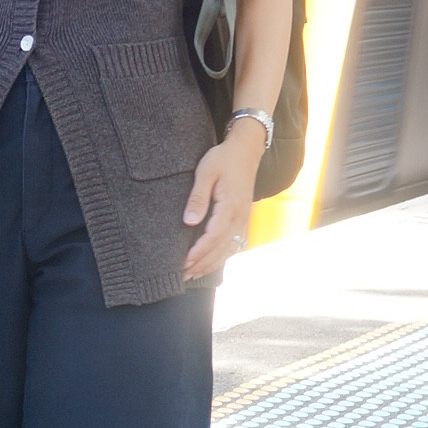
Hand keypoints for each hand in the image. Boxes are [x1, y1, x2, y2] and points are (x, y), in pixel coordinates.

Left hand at [181, 122, 262, 279]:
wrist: (246, 151)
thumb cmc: (223, 159)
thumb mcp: (206, 172)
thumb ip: (197, 198)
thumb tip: (189, 221)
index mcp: (230, 207)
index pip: (213, 237)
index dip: (198, 253)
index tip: (184, 263)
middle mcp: (239, 218)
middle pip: (220, 249)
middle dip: (201, 264)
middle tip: (182, 276)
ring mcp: (243, 220)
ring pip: (228, 250)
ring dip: (210, 264)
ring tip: (192, 274)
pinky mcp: (242, 220)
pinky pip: (233, 244)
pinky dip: (221, 257)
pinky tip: (210, 263)